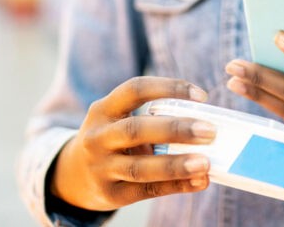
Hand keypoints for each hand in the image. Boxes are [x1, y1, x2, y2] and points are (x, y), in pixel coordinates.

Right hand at [52, 77, 215, 210]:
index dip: (169, 88)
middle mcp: (98, 136)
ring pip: (139, 167)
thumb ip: (152, 119)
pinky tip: (199, 181)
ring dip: (175, 165)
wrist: (74, 175)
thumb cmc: (112, 139)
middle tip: (210, 131)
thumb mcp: (118, 120)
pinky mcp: (110, 194)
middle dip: (175, 129)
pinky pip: (147, 190)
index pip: (135, 89)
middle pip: (136, 129)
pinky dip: (176, 186)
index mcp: (103, 109)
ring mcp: (101, 167)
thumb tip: (205, 126)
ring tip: (205, 163)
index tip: (202, 96)